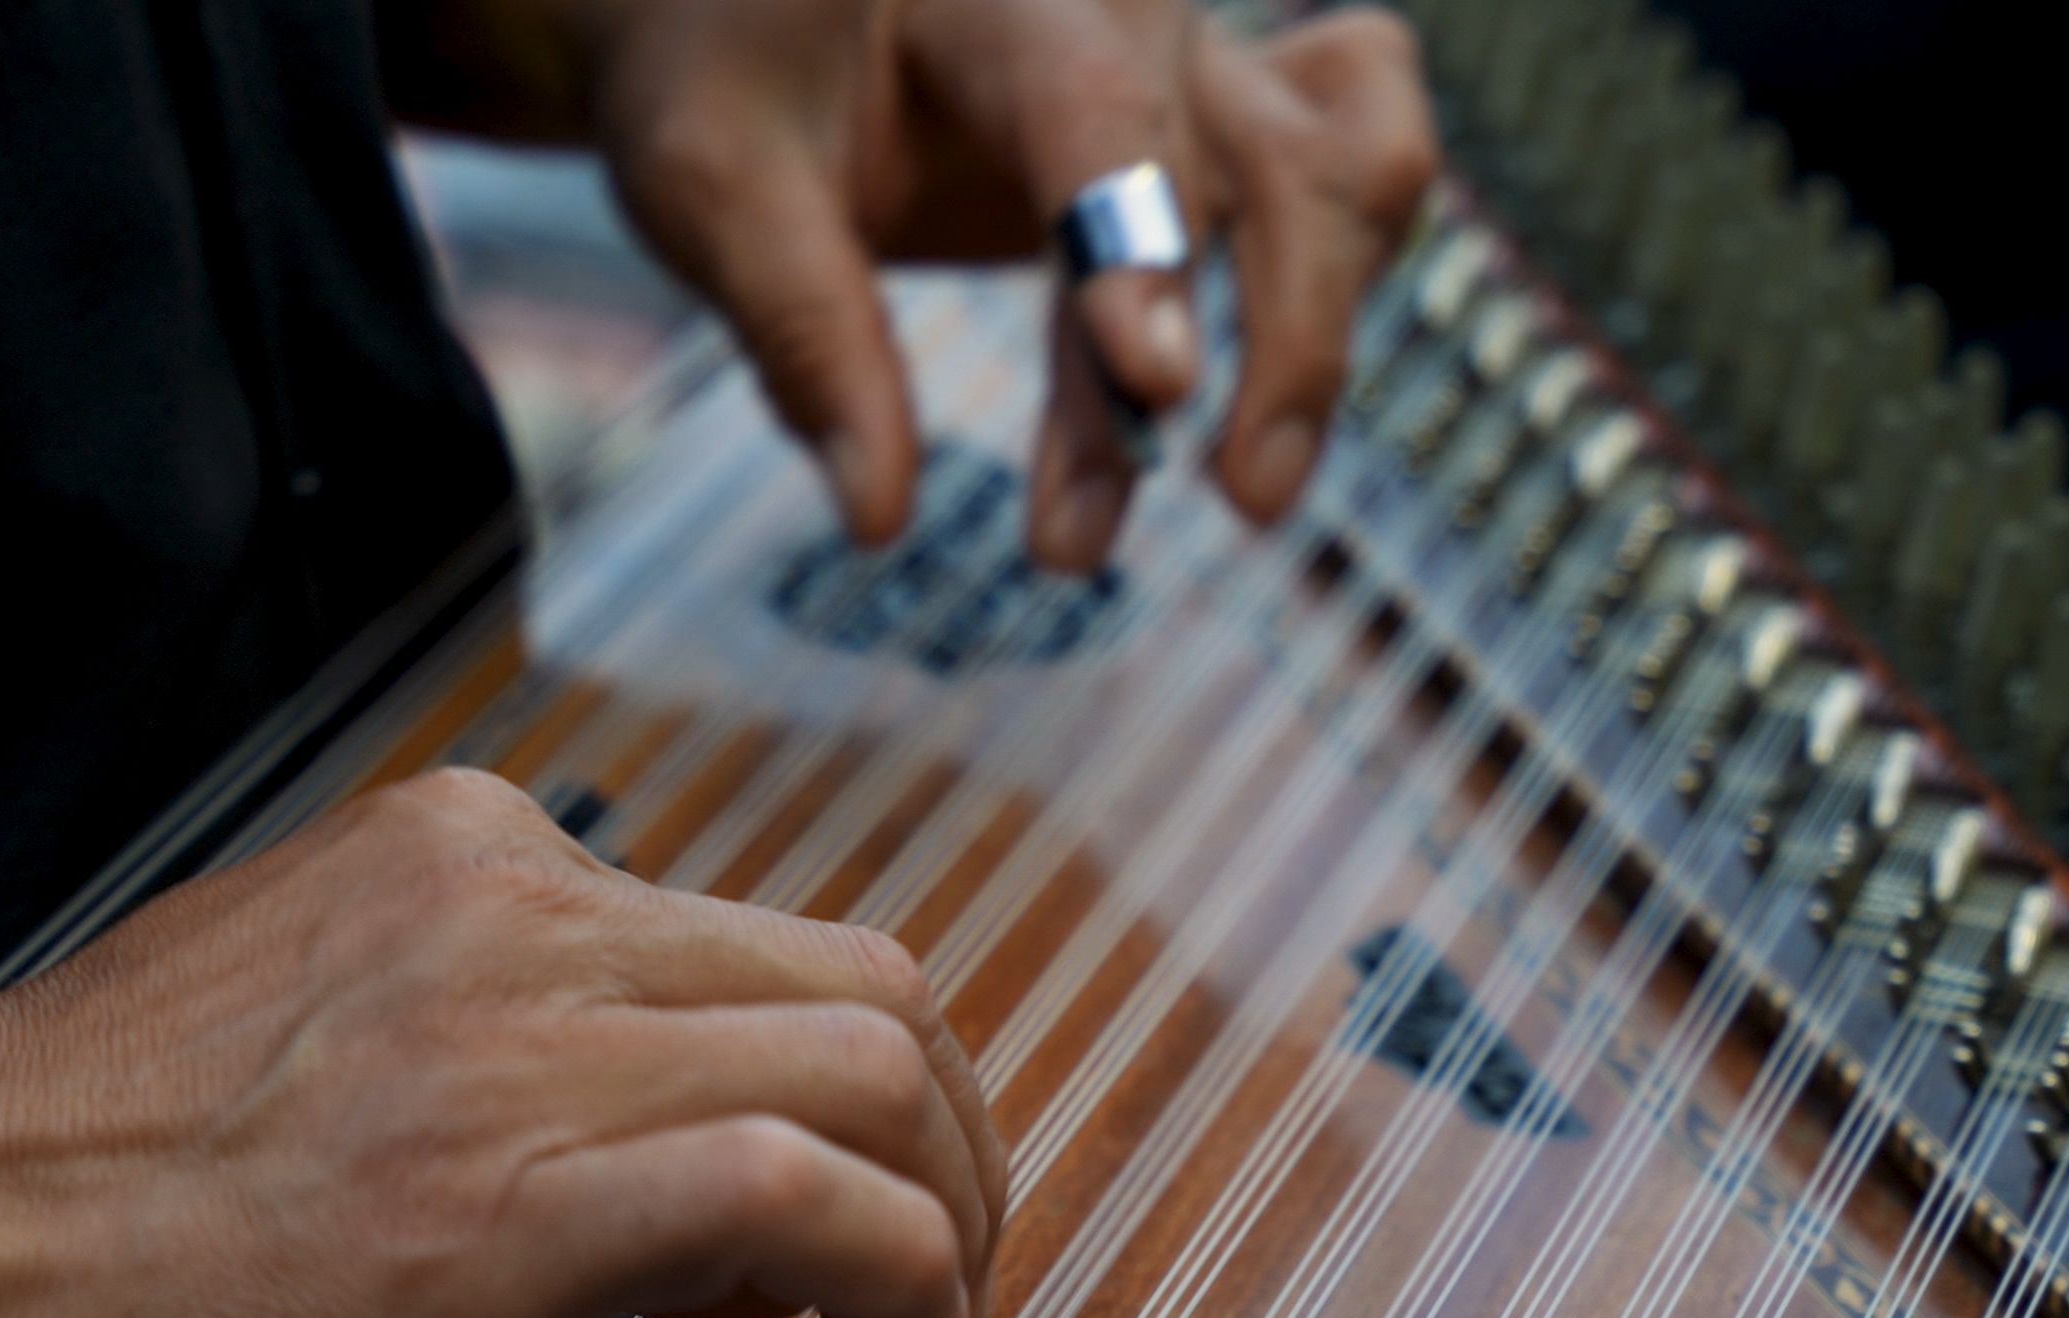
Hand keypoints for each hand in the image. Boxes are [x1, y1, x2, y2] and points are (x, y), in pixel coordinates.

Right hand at [0, 771, 1006, 1317]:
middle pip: (871, 987)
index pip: (763, 939)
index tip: (835, 1212)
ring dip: (948, 1215)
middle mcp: (524, 908)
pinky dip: (895, 1266)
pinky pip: (806, 1184)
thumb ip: (477, 1039)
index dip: (851, 1084)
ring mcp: (525, 1039)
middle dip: (950, 1145)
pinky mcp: (519, 1196)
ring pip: (878, 1066)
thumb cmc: (71, 1181)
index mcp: (471, 855)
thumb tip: (641, 1170)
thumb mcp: (307, 1027)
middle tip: (929, 1275)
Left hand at [575, 0, 1435, 570]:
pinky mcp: (1221, 113)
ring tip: (1247, 495)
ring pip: (1339, 168)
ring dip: (1311, 337)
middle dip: (1272, 339)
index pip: (1093, 108)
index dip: (1140, 246)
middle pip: (1263, 157)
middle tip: (1236, 503)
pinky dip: (1351, 257)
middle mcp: (1126, 6)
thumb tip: (876, 515)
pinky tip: (1277, 382)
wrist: (754, 5)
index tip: (1160, 388)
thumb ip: (801, 333)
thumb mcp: (709, 187)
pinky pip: (1359, 148)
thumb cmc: (727, 75)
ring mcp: (1194, 56)